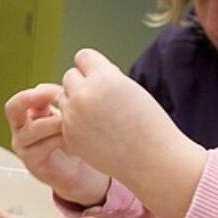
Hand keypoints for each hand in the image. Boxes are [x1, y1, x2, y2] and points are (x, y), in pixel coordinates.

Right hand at [5, 83, 109, 205]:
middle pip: (12, 109)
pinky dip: (59, 139)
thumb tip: (52, 89)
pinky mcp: (32, 163)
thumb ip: (58, 102)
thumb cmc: (73, 141)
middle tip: (54, 97)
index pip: (21, 99)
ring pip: (33, 128)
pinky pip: (42, 147)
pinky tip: (73, 139)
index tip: (62, 91)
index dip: (40, 93)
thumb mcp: (66, 116)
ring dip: (55, 122)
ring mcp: (23, 147)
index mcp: (27, 116)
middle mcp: (20, 130)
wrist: (79, 172)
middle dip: (30, 99)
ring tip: (71, 121)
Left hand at [59, 49, 206, 217]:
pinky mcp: (69, 136)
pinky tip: (97, 134)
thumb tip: (82, 72)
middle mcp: (85, 95)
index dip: (93, 67)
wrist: (153, 160)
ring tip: (102, 117)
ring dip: (76, 104)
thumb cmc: (147, 122)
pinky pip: (65, 120)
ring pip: (64, 98)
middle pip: (69, 76)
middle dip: (83, 84)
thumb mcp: (130, 88)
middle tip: (104, 101)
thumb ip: (104, 77)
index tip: (105, 79)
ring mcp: (74, 117)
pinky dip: (76, 124)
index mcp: (104, 78)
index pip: (83, 57)